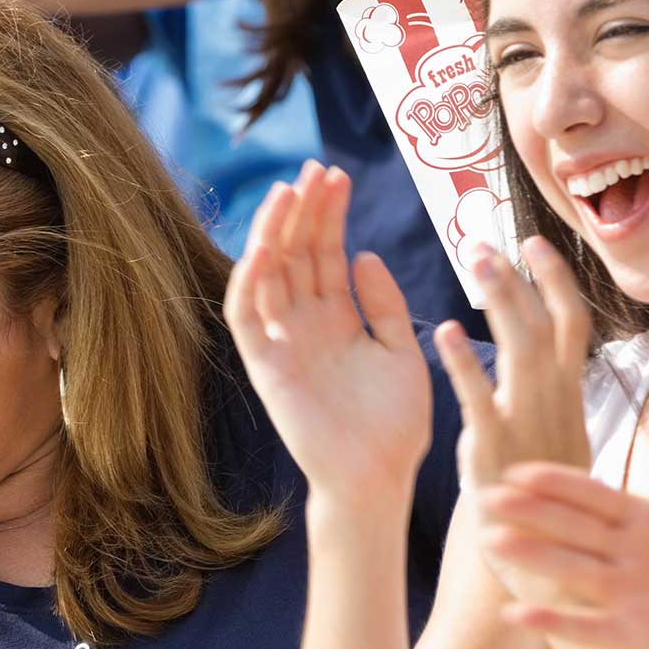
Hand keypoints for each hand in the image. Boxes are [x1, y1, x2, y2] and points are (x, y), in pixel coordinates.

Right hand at [228, 161, 443, 506]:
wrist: (378, 479)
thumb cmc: (394, 424)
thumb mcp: (401, 351)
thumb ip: (385, 304)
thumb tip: (364, 252)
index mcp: (336, 318)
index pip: (325, 254)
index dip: (328, 215)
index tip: (336, 175)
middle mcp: (304, 325)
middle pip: (295, 255)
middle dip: (302, 211)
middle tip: (313, 169)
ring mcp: (281, 344)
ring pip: (267, 275)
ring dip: (274, 233)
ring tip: (289, 192)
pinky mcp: (265, 369)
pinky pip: (246, 320)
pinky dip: (247, 284)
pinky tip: (260, 250)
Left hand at [451, 238, 594, 486]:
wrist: (550, 566)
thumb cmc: (546, 503)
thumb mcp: (556, 440)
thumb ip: (548, 398)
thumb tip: (541, 358)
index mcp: (569, 397)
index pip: (570, 324)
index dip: (554, 280)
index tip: (533, 242)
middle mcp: (555, 403)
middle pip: (545, 324)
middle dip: (518, 278)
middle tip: (485, 240)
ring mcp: (528, 424)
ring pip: (521, 347)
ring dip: (500, 298)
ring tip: (475, 259)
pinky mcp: (496, 451)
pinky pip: (480, 399)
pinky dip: (464, 363)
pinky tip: (443, 332)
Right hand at [479, 413, 648, 648]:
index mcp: (644, 519)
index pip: (592, 495)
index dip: (558, 482)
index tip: (520, 469)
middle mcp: (627, 554)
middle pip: (571, 528)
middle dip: (531, 513)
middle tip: (489, 497)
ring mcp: (627, 595)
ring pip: (571, 570)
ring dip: (533, 556)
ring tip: (494, 541)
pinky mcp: (634, 635)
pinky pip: (588, 627)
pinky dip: (554, 621)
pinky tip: (519, 614)